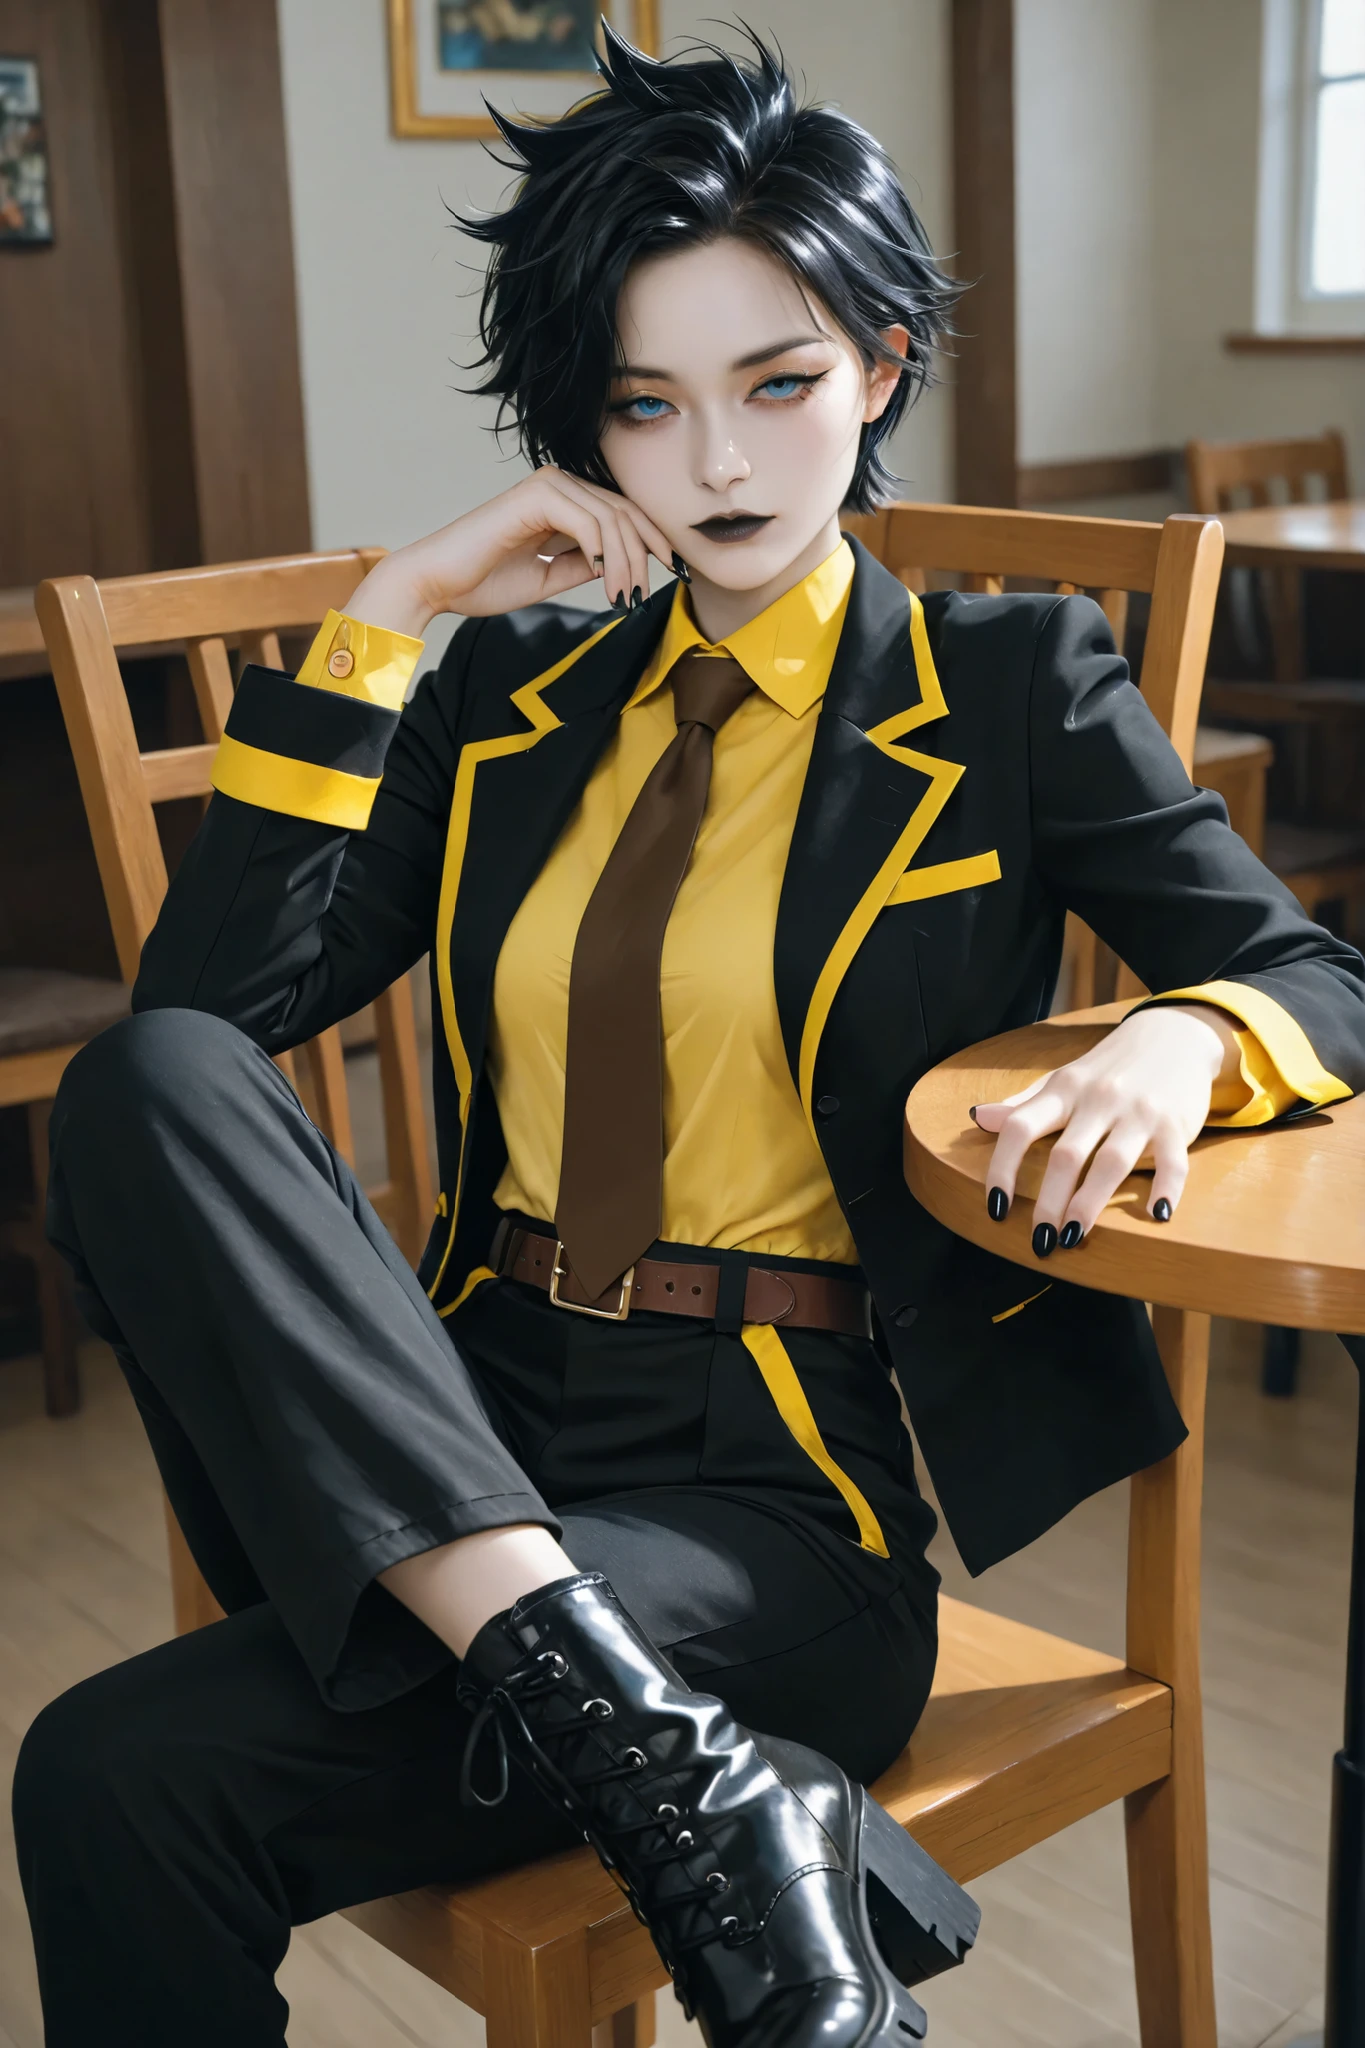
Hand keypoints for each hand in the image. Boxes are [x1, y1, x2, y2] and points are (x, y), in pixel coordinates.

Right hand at [344, 468, 675, 637]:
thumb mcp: (551, 577)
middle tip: (646, 593)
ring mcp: (546, 486)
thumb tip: (625, 565)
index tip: (671, 574)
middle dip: (645, 555)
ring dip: (626, 562)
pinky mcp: (535, 496)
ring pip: (611, 519)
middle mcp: (558, 484)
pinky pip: (588, 522)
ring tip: (624, 597)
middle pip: (624, 512)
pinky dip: (604, 553)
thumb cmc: (484, 581)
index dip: (652, 542)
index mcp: (562, 500)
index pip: (623, 513)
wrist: (437, 584)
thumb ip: (587, 565)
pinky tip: (605, 580)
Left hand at [972, 1003, 1238, 1249]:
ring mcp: (1138, 1112)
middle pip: (1066, 1156)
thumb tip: (979, 1119)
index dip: (1002, 1168)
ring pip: (1111, 1162)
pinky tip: (1156, 1215)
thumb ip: (1023, 1103)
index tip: (995, 1207)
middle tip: (1039, 1242)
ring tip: (1073, 1237)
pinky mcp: (1175, 1124)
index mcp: (1063, 1090)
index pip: (1020, 1128)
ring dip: (1090, 1204)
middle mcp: (1098, 1100)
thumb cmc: (1107, 1068)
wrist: (1172, 1034)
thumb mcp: (1063, 1079)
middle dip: (1048, 1202)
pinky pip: (1172, 1161)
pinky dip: (1166, 1188)